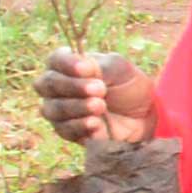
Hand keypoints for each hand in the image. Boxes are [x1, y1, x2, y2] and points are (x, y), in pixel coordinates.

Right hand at [39, 46, 157, 146]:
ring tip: (101, 106)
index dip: (67, 64)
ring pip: (52, 109)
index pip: (55, 60)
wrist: (144, 115)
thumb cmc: (128, 85)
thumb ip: (100, 66)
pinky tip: (96, 124)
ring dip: (77, 106)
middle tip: (100, 89)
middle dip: (72, 86)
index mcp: (67, 65)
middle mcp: (56, 87)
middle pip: (47, 84)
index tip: (87, 69)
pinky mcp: (68, 132)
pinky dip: (80, 126)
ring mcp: (59, 111)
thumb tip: (84, 68)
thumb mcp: (119, 69)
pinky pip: (65, 130)